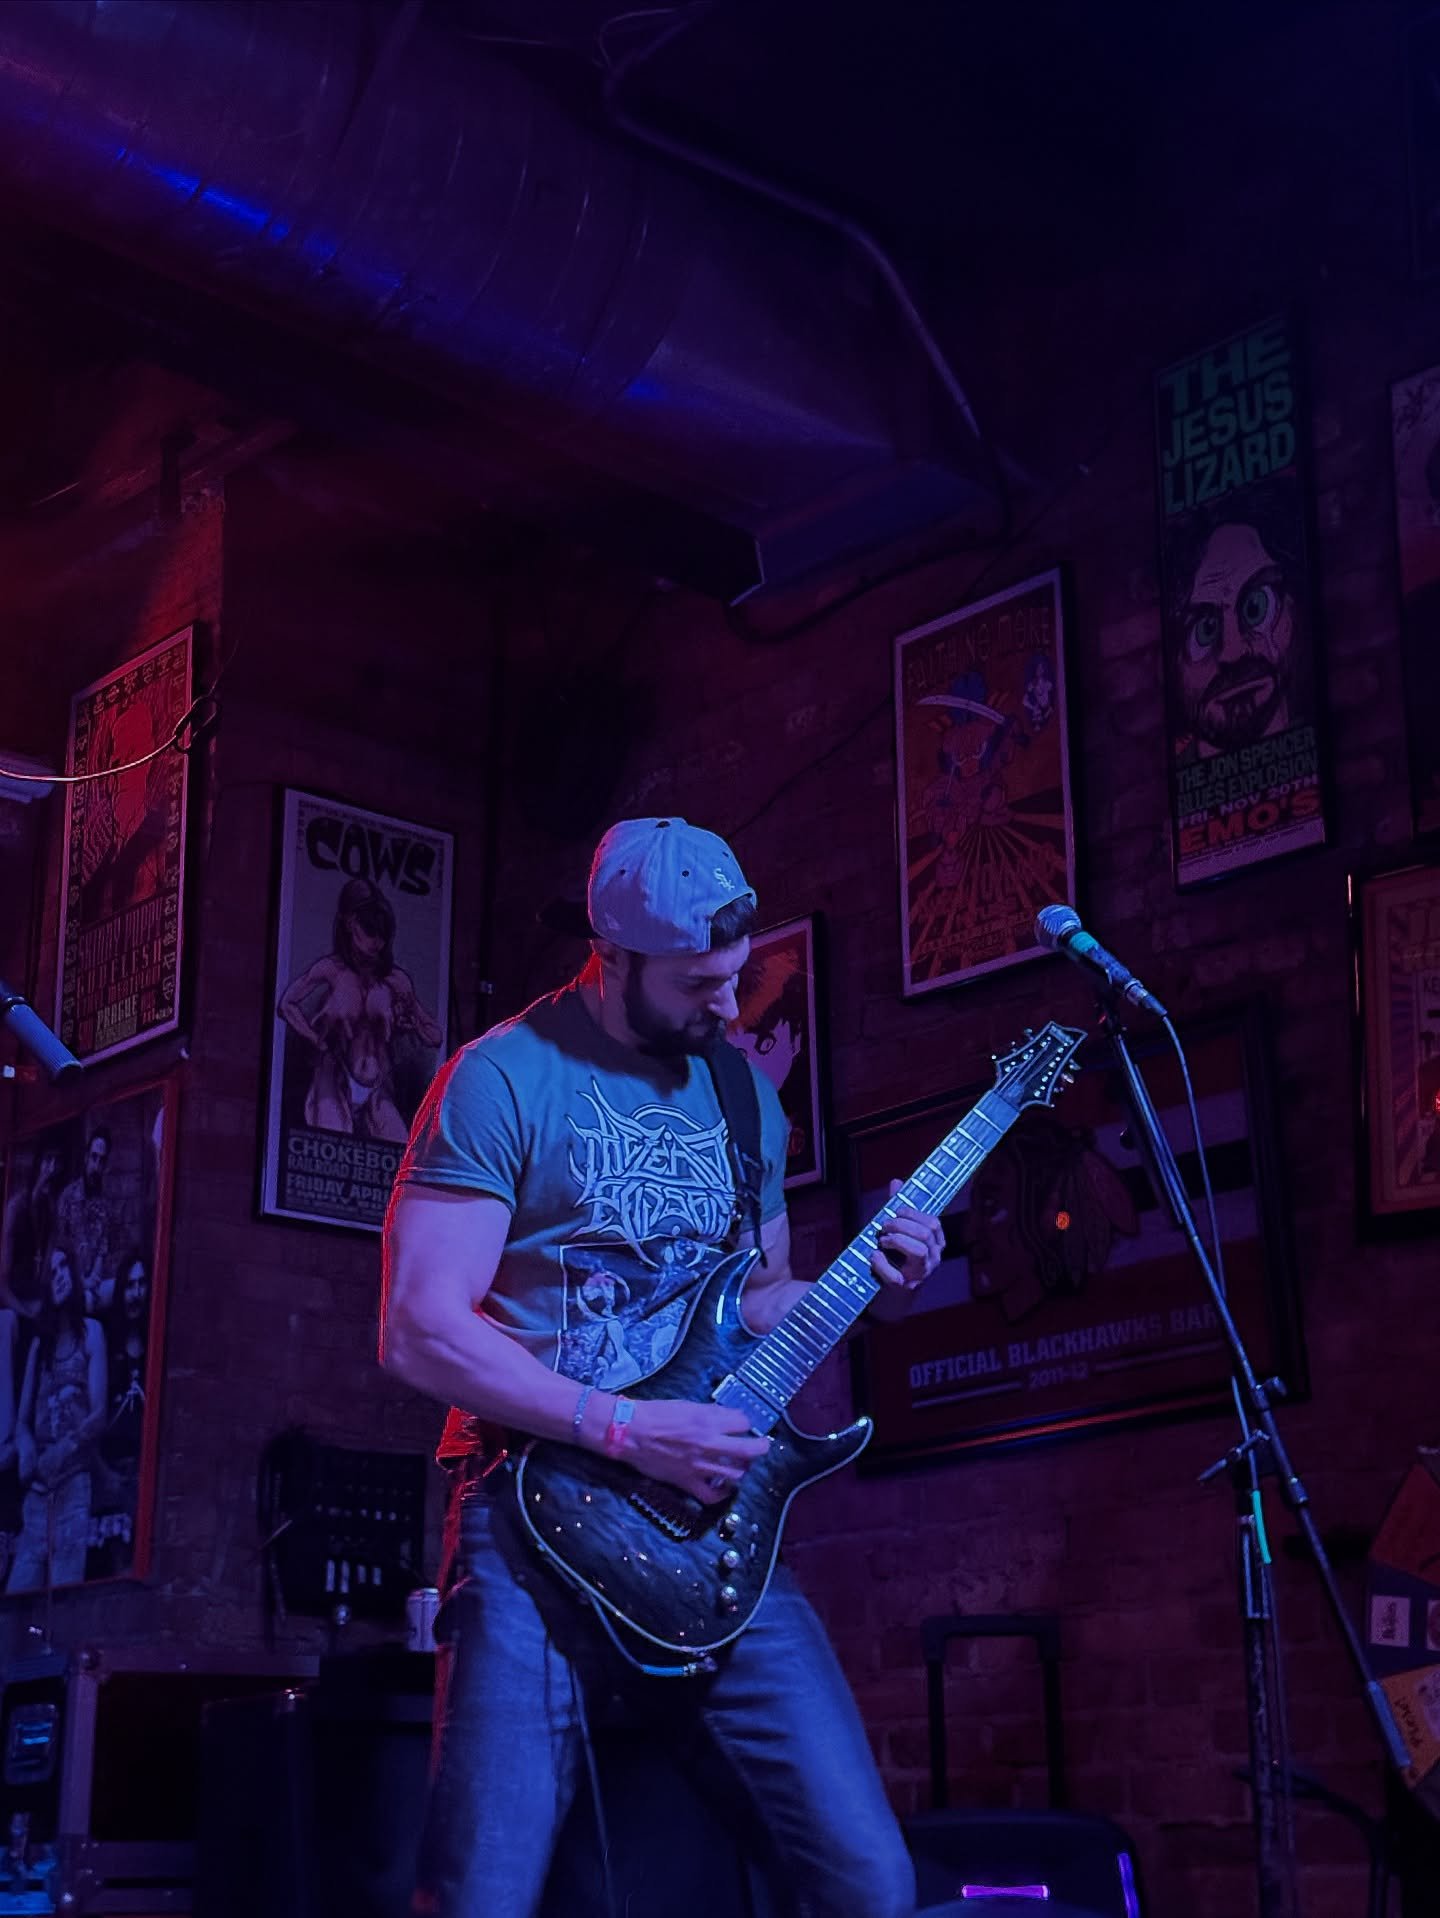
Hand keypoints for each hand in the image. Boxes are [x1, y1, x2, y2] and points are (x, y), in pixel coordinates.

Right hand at [616, 1398, 769, 1504]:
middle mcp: (708, 1444)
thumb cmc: (655, 1414)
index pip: (743, 1422)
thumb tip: (725, 1417)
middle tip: (762, 1445)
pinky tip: (724, 1487)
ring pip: (735, 1474)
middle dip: (760, 1447)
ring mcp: (699, 1466)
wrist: (630, 1432)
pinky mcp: (687, 1482)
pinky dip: (722, 1494)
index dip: (746, 1422)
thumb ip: (709, 1413)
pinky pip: (712, 1495)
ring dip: (742, 1469)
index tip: (744, 1424)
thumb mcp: (687, 1404)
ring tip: (741, 1465)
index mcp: (707, 1421)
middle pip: (748, 1450)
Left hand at [870, 1180, 945, 1297]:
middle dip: (900, 1224)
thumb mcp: (897, 1233)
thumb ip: (898, 1210)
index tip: (894, 1212)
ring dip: (895, 1240)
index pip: (933, 1223)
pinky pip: (896, 1275)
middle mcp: (934, 1259)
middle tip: (883, 1227)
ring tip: (882, 1241)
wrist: (889, 1298)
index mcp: (936, 1244)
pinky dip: (881, 1263)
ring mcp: (921, 1275)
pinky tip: (874, 1257)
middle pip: (925, 1233)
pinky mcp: (905, 1289)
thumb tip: (896, 1182)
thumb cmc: (894, 1260)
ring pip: (918, 1251)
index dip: (912, 1213)